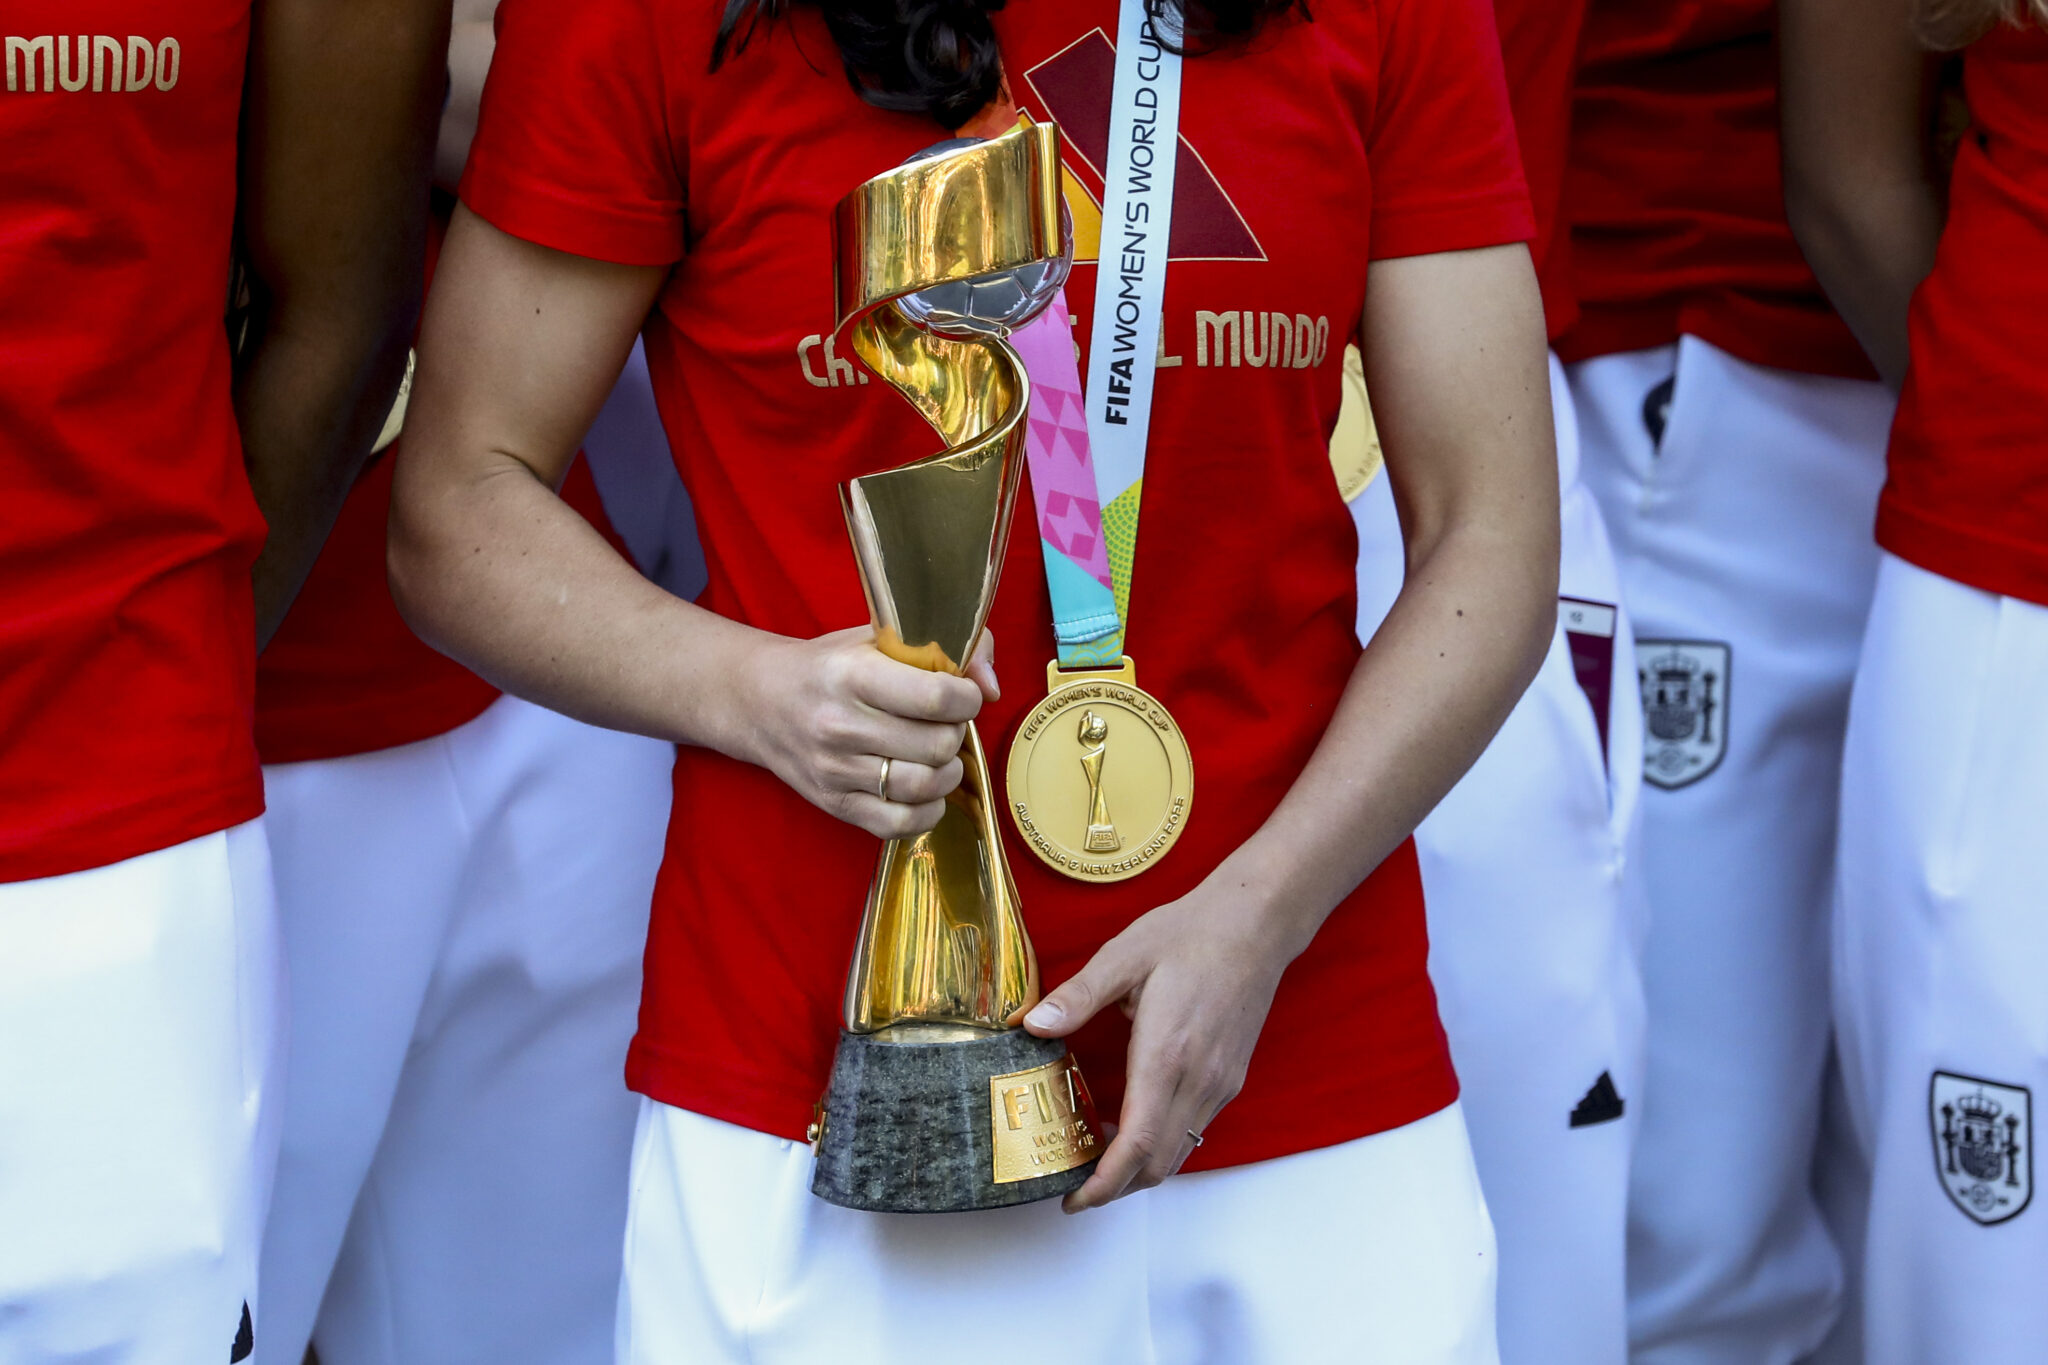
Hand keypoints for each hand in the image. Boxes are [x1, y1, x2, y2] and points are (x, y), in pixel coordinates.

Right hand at [739, 625, 998, 838]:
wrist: (760, 702)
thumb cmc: (830, 666)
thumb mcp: (878, 638)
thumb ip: (944, 647)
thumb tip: (990, 686)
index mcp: (852, 674)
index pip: (936, 698)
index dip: (967, 697)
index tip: (963, 693)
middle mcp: (840, 725)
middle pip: (937, 745)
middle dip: (956, 732)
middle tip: (946, 723)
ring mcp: (835, 770)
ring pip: (925, 786)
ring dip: (948, 770)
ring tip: (939, 753)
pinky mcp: (834, 804)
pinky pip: (901, 824)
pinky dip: (928, 809)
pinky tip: (924, 787)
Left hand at [1022, 880, 1291, 1211]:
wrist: (1256, 923)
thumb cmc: (1191, 933)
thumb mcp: (1124, 956)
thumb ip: (1078, 996)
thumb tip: (1032, 1025)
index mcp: (1167, 1055)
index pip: (1136, 1146)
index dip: (1102, 1183)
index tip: (1072, 1198)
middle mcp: (1199, 1080)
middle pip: (1157, 1163)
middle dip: (1114, 1188)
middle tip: (1072, 1185)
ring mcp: (1220, 1083)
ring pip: (1178, 1151)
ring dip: (1138, 1168)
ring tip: (1094, 1155)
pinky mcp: (1230, 1077)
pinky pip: (1193, 1130)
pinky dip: (1160, 1143)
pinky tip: (1131, 1122)